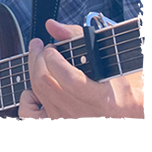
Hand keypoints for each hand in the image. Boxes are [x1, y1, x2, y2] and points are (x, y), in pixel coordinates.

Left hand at [19, 19, 143, 119]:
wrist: (124, 117)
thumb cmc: (118, 89)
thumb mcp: (108, 63)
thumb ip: (78, 38)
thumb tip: (52, 25)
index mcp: (100, 100)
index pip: (69, 79)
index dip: (54, 59)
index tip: (52, 47)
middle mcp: (81, 115)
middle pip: (45, 81)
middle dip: (38, 57)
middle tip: (42, 46)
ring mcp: (65, 122)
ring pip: (35, 90)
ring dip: (33, 68)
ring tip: (40, 57)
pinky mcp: (53, 125)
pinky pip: (27, 112)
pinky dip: (27, 96)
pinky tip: (36, 87)